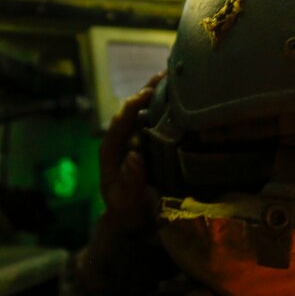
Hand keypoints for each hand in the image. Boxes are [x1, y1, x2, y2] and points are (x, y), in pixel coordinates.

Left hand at [98, 72, 164, 230]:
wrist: (134, 222)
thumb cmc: (128, 211)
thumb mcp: (126, 201)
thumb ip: (129, 182)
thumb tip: (134, 155)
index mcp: (111, 152)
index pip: (118, 123)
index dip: (131, 107)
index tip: (146, 93)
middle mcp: (123, 141)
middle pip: (132, 111)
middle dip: (147, 91)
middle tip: (166, 74)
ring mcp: (137, 140)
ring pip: (145, 112)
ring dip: (159, 95)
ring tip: (177, 77)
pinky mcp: (150, 144)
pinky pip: (157, 122)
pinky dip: (168, 108)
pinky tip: (184, 99)